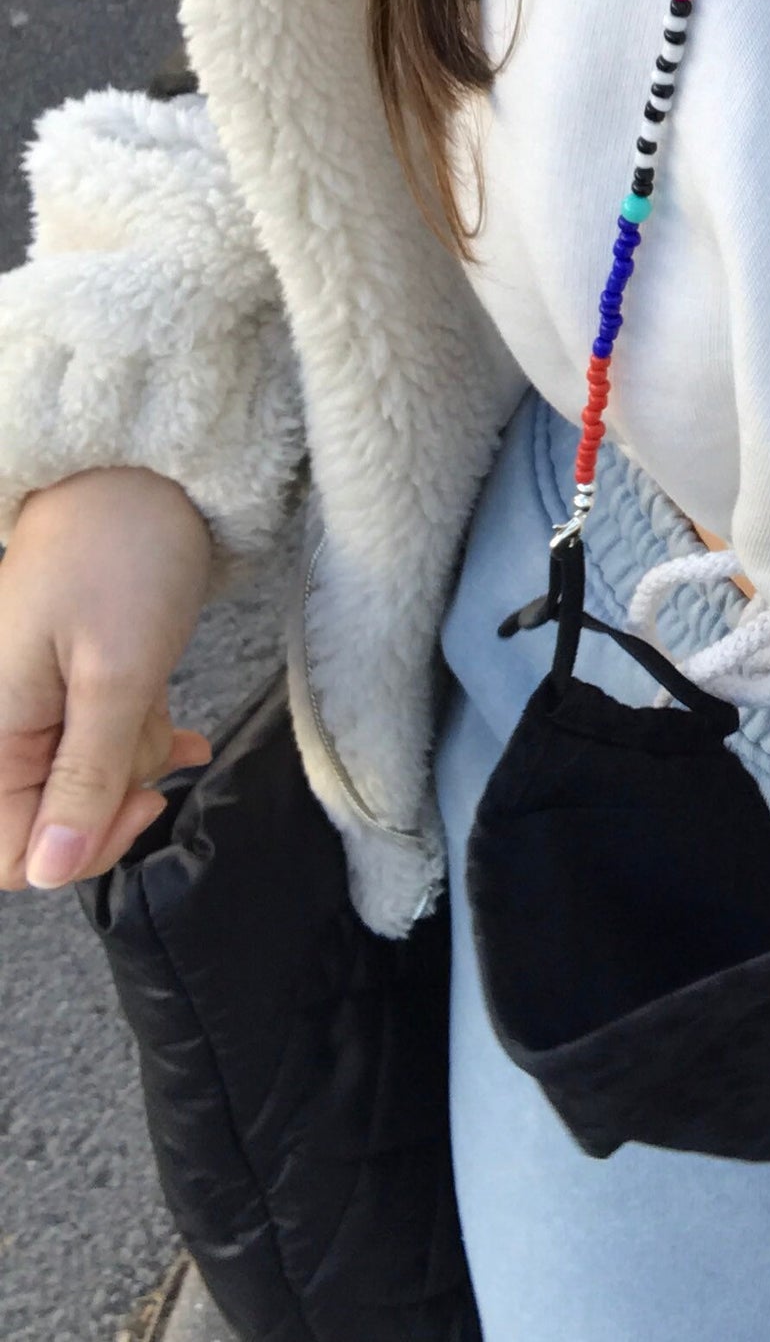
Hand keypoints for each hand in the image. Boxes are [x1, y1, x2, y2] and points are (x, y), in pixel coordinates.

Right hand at [0, 468, 214, 891]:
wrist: (139, 472)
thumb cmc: (123, 557)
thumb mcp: (117, 676)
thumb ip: (86, 777)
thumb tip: (51, 870)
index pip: (10, 853)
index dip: (79, 850)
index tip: (140, 803)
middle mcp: (0, 725)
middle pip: (52, 822)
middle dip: (115, 798)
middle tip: (154, 749)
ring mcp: (34, 706)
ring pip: (88, 786)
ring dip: (136, 761)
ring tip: (161, 709)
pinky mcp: (71, 687)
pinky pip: (103, 748)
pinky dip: (142, 741)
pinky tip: (180, 732)